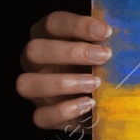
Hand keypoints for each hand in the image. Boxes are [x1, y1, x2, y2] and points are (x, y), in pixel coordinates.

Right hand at [16, 11, 112, 131]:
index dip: (76, 25)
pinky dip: (64, 111)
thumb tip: (113, 31)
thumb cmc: (102, 65)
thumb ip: (103, 39)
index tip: (105, 32)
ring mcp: (35, 90)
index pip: (51, 23)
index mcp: (48, 37)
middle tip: (104, 56)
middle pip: (33, 50)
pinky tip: (88, 104)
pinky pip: (40, 116)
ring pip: (26, 84)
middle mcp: (35, 62)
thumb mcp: (103, 49)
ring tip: (95, 83)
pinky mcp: (42, 115)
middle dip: (70, 52)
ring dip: (63, 83)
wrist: (105, 101)